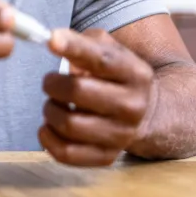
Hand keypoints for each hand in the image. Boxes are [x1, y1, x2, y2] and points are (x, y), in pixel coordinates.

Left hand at [40, 28, 154, 165]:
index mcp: (135, 73)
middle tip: (49, 82)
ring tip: (53, 103)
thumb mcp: (108, 49)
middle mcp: (133, 105)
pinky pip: (68, 153)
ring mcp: (122, 134)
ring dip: (49, 110)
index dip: (74, 47)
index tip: (51, 40)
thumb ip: (83, 42)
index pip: (102, 59)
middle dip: (52, 83)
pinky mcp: (107, 156)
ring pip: (69, 124)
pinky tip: (48, 126)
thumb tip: (56, 43)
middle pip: (79, 91)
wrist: (146, 112)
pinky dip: (48, 138)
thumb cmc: (114, 74)